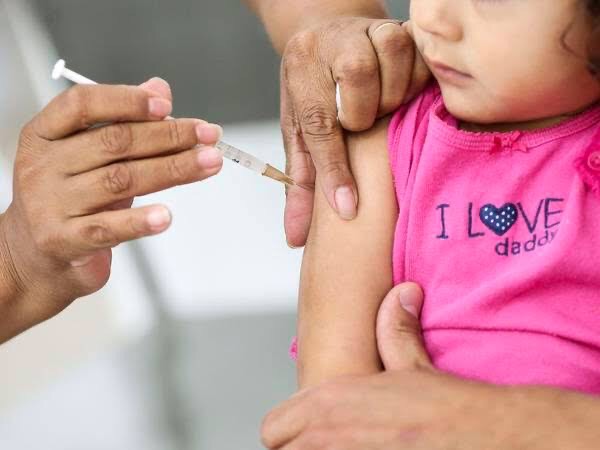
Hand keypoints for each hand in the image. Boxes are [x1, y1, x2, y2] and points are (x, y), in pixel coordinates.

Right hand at [0, 78, 222, 338]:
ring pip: (121, 180)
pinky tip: (166, 216)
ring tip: (208, 163)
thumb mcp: (90, 155)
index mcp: (45, 134)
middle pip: (114, 142)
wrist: (37, 254)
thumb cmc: (71, 198)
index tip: (167, 105)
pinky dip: (140, 221)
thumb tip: (159, 89)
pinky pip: (108, 228)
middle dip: (169, 136)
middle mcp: (43, 165)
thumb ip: (123, 121)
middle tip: (209, 137)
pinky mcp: (62, 240)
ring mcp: (50, 204)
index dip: (126, 100)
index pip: (82, 104)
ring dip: (172, 169)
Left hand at [261, 283, 590, 449]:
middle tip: (335, 441)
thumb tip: (401, 295)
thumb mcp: (415, 365)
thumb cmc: (451, 409)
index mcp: (331, 404)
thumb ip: (395, 329)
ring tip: (356, 445)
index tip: (310, 432)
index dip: (291, 430)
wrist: (493, 437)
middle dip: (301, 447)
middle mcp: (330, 438)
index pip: (273, 429)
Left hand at [281, 18, 429, 246]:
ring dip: (393, 96)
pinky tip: (405, 93)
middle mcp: (333, 42)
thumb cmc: (315, 92)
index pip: (318, 124)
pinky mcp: (402, 27)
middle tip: (364, 124)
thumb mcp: (300, 133)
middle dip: (365, 116)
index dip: (335, 170)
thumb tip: (296, 238)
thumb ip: (302, 184)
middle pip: (358, 83)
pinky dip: (418, 82)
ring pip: (393, 62)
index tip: (348, 209)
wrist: (330, 36)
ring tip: (384, 107)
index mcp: (301, 69)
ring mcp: (368, 30)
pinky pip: (422, 58)